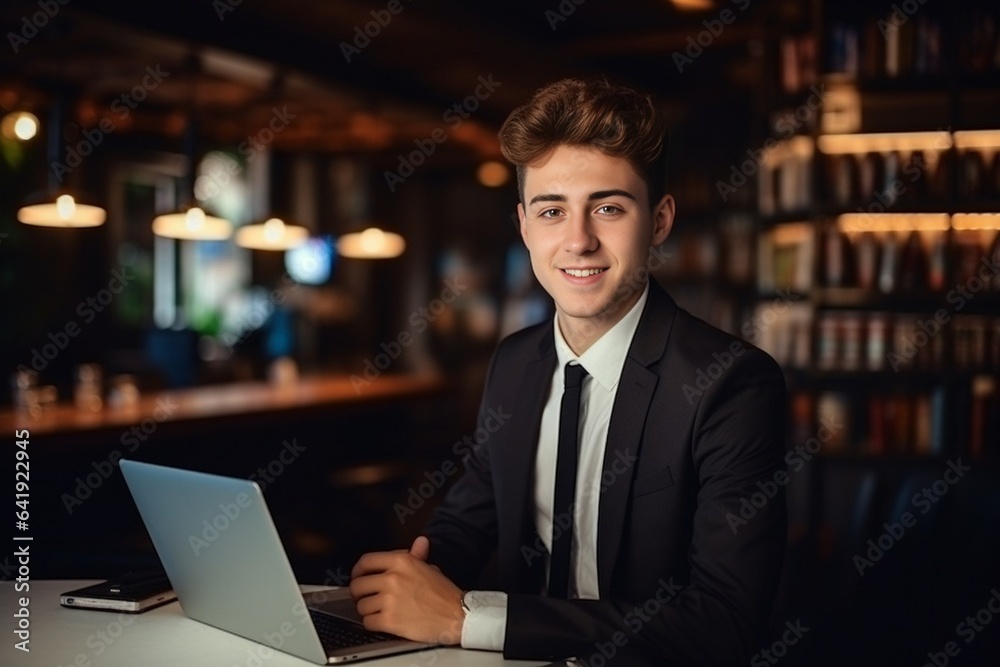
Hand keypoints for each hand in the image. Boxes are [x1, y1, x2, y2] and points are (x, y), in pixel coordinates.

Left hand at [349, 536, 464, 644]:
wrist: (456, 615)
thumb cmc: (444, 594)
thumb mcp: (429, 568)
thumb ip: (417, 555)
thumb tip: (419, 542)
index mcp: (401, 561)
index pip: (365, 562)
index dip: (358, 571)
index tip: (358, 577)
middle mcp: (392, 578)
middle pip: (357, 585)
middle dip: (360, 594)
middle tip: (366, 597)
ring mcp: (389, 599)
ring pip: (361, 606)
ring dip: (368, 610)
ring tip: (379, 610)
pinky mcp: (389, 620)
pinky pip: (367, 622)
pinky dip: (373, 624)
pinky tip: (383, 621)